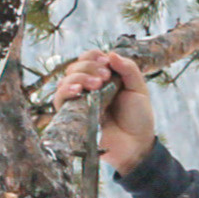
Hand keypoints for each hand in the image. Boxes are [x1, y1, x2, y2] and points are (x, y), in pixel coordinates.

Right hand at [52, 49, 155, 174]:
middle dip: (88, 67)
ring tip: (96, 85)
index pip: (88, 58)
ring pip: (65, 80)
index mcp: (102, 78)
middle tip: (105, 77)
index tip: (107, 63)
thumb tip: (111, 53)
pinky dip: (66, 91)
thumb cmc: (138, 118)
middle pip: (74, 67)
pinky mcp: (73, 116)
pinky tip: (78, 90)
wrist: (136, 144)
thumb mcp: (139, 89)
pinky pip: (60, 99)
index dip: (94, 57)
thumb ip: (128, 69)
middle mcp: (88, 87)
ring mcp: (79, 101)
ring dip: (79, 77)